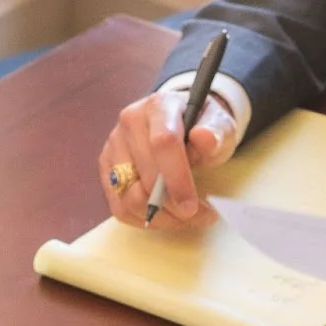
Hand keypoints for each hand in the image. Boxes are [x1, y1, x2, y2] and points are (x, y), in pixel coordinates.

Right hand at [98, 89, 238, 229]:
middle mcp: (129, 122)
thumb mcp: (219, 126)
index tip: (192, 206)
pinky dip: (145, 220)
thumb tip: (205, 137)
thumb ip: (216, 133)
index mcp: (158, 106)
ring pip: (130, 198)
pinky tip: (165, 217)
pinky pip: (120, 208)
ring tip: (182, 217)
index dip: (177, 180)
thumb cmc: (201, 128)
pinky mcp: (107, 170)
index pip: (163, 143)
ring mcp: (114, 146)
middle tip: (197, 215)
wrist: (182, 124)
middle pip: (145, 177)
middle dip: (173, 205)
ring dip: (160, 217)